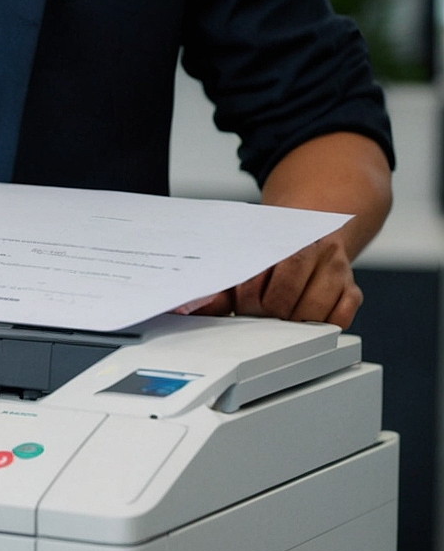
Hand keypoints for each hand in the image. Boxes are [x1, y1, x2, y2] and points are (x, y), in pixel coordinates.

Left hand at [182, 231, 361, 328]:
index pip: (264, 271)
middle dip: (268, 310)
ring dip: (294, 321)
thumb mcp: (248, 255)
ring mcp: (339, 270)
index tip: (241, 306)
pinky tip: (306, 321)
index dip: (248, 296)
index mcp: (287, 237)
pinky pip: (342, 316)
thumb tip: (195, 308)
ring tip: (279, 319)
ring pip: (316, 308)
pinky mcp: (354, 290)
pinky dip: (323, 325)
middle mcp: (318, 250)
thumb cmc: (274, 246)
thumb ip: (222, 285)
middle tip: (258, 314)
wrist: (311, 225)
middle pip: (288, 292)